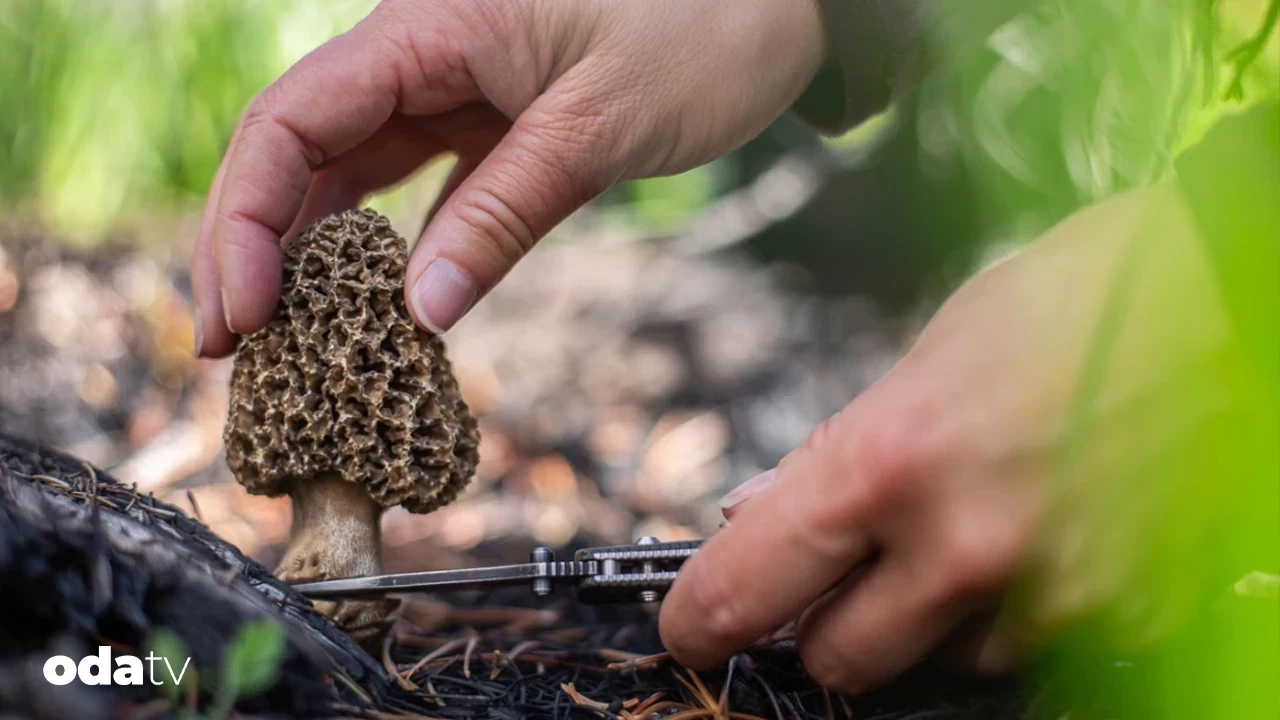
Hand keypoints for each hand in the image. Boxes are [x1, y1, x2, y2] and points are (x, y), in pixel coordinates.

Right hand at [193, 0, 824, 355]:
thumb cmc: (705, 29)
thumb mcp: (600, 127)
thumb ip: (504, 214)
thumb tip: (417, 312)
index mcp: (429, 26)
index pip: (291, 120)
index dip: (245, 221)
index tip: (239, 317)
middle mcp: (422, 52)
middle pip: (297, 150)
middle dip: (254, 250)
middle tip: (233, 353)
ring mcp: (454, 88)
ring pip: (348, 173)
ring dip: (312, 257)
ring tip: (288, 348)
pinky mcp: (492, 122)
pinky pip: (418, 187)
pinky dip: (391, 248)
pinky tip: (377, 310)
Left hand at [659, 185, 1233, 691]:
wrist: (1228, 290)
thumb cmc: (1074, 299)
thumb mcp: (927, 355)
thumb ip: (835, 456)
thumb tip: (759, 515)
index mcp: (890, 460)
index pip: (748, 586)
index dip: (702, 619)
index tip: (691, 627)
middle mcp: (965, 544)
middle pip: (835, 662)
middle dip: (822, 626)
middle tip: (837, 576)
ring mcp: (1051, 592)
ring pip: (937, 662)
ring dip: (927, 619)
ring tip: (968, 527)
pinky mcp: (1123, 614)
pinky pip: (1026, 651)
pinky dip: (1010, 614)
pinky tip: (1035, 537)